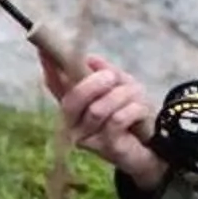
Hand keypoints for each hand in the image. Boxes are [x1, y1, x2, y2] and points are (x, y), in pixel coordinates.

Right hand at [37, 39, 168, 186]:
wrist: (153, 146)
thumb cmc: (132, 115)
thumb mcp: (122, 87)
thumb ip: (106, 73)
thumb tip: (90, 60)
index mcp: (75, 105)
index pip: (55, 86)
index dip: (49, 68)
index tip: (44, 50)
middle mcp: (74, 124)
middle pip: (71, 101)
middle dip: (92, 85)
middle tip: (111, 77)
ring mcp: (88, 139)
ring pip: (98, 110)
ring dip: (121, 96)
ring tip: (136, 95)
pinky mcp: (107, 148)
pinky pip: (117, 120)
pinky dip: (134, 109)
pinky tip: (141, 112)